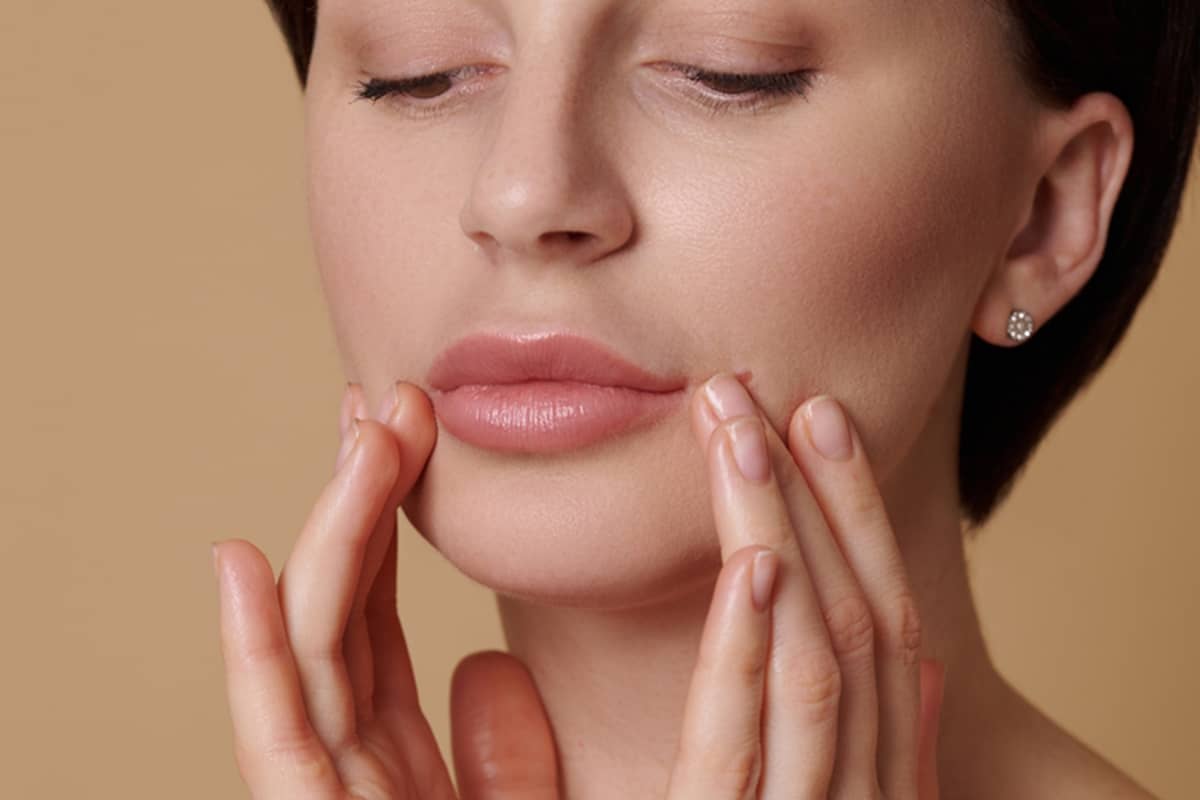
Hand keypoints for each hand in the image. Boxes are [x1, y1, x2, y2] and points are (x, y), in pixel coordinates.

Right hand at [211, 381, 559, 798]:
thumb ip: (510, 756)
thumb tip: (490, 662)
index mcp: (393, 772)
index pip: (373, 626)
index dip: (381, 526)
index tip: (402, 435)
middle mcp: (352, 775)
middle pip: (343, 613)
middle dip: (361, 500)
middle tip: (394, 400)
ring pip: (317, 647)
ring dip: (335, 533)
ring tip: (364, 432)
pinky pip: (280, 740)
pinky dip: (254, 652)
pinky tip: (241, 559)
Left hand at [666, 374, 946, 798]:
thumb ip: (881, 750)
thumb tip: (935, 669)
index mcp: (876, 784)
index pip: (887, 635)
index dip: (861, 520)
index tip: (822, 422)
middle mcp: (858, 799)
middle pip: (859, 629)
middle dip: (822, 500)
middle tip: (772, 394)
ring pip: (813, 663)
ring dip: (781, 533)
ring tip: (737, 430)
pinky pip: (736, 743)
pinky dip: (746, 647)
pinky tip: (748, 561)